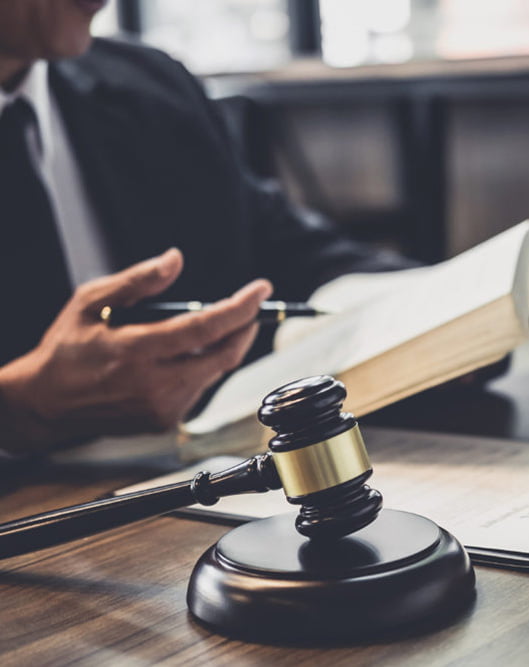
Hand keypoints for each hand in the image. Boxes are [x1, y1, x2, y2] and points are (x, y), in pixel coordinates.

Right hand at [0, 249, 272, 453]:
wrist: (48, 403)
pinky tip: (184, 355)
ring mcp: (161, 408)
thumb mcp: (90, 301)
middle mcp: (154, 385)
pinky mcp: (163, 421)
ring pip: (213, 372)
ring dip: (222, 347)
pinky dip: (202, 367)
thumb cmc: (67, 348)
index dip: (239, 307)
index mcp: (136, 350)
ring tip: (211, 327)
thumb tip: (175, 259)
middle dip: (244, 329)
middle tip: (251, 308)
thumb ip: (137, 280)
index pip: (204, 328)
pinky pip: (198, 388)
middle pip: (222, 355)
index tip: (260, 290)